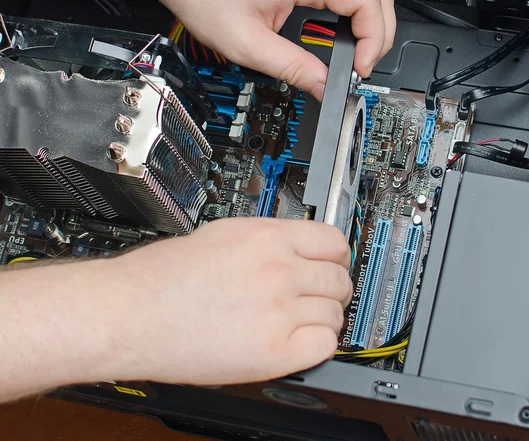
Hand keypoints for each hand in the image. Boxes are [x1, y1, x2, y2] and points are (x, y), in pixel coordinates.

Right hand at [112, 218, 352, 384]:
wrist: (131, 311)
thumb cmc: (163, 276)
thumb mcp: (223, 234)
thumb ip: (267, 239)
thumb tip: (295, 248)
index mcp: (267, 237)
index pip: (333, 241)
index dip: (338, 255)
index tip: (336, 263)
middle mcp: (278, 270)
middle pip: (339, 278)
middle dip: (333, 287)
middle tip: (319, 295)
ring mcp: (279, 310)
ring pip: (335, 313)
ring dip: (324, 317)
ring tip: (301, 320)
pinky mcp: (273, 352)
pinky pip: (324, 345)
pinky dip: (317, 345)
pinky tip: (297, 341)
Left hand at [170, 0, 395, 99]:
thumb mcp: (245, 43)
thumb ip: (291, 67)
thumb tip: (322, 87)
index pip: (366, 1)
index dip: (373, 39)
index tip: (359, 68)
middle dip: (382, 32)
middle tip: (364, 64)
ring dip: (372, 19)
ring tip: (358, 52)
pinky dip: (356, 9)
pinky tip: (343, 31)